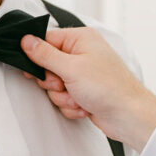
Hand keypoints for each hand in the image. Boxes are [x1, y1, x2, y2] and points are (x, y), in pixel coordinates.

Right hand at [21, 27, 155, 150]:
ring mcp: (83, 74)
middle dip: (53, 82)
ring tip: (79, 98)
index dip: (37, 56)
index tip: (33, 70)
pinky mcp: (83, 91)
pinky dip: (71, 105)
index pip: (46, 40)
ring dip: (63, 96)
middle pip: (47, 65)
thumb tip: (26, 40)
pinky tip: (84, 106)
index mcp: (80, 39)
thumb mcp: (71, 67)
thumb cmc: (109, 87)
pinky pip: (64, 97)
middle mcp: (82, 53)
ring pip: (54, 85)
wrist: (129, 116)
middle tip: (64, 84)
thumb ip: (44, 54)